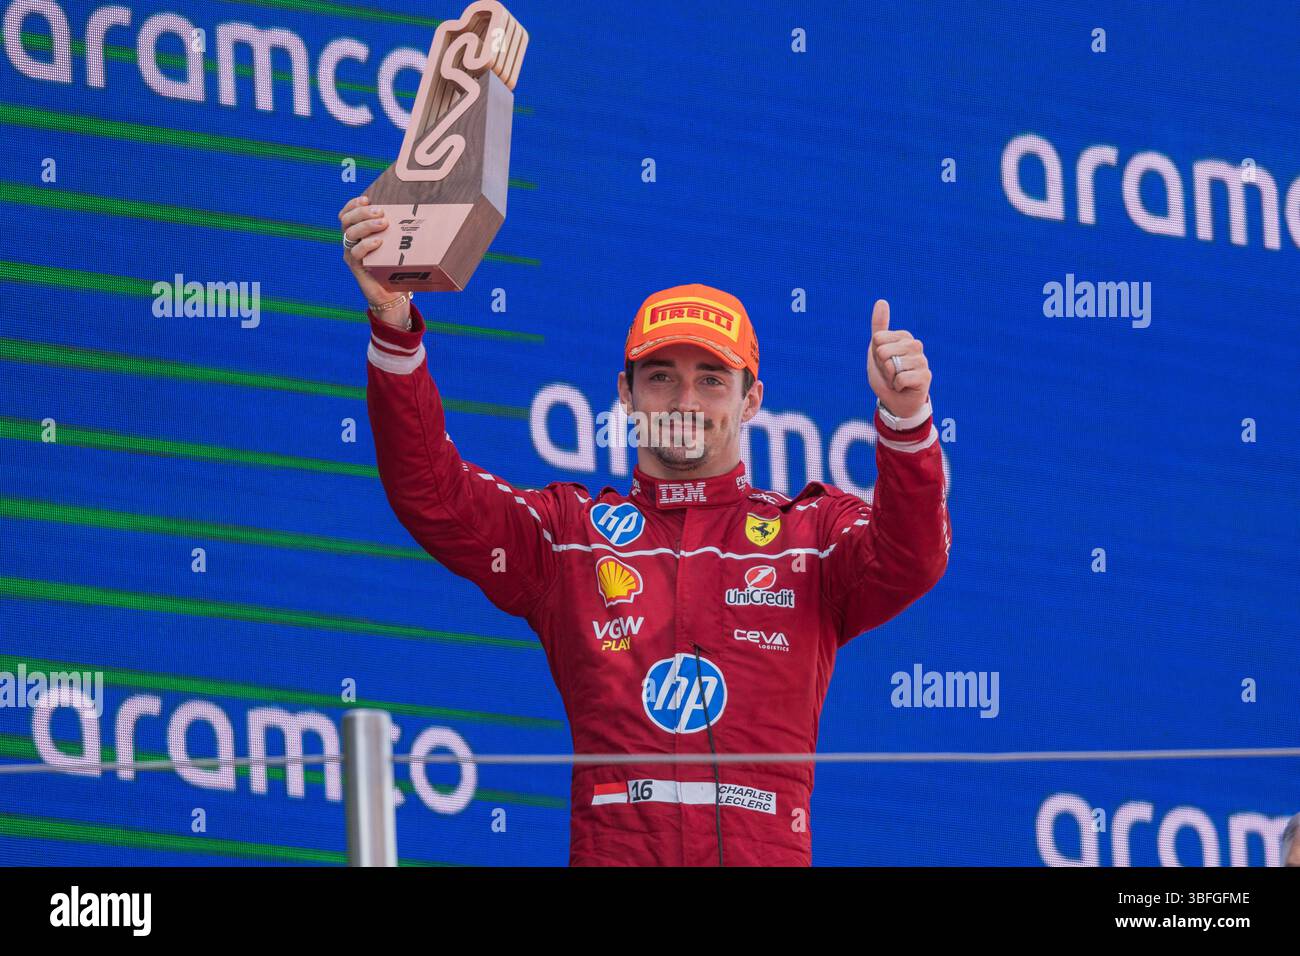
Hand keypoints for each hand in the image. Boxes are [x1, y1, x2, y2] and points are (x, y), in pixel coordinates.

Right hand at [338, 195, 409, 328]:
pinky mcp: (356, 267)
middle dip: (361, 212)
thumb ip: (397, 229)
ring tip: (384, 223)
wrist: (393, 294)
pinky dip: (367, 245)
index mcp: (358, 233)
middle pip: (346, 220)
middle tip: (380, 211)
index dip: (353, 203)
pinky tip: (379, 242)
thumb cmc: (397, 266)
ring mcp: (352, 254)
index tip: (366, 198)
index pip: (347, 213)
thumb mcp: (396, 244)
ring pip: (350, 234)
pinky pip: (356, 252)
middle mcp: (352, 242)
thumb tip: (416, 210)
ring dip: (366, 225)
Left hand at [867, 299, 930, 419]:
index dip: (876, 355)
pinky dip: (896, 386)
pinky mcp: (926, 376)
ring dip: (889, 378)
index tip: (883, 362)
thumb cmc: (886, 375)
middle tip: (890, 373)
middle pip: (883, 351)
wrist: (896, 401)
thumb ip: (879, 326)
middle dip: (881, 367)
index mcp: (904, 337)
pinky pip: (901, 378)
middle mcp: (915, 345)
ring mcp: (922, 360)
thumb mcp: (877, 350)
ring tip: (896, 380)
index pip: (878, 339)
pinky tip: (903, 387)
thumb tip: (881, 301)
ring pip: (892, 365)